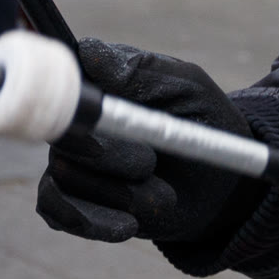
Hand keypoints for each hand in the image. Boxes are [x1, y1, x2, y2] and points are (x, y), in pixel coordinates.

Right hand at [37, 40, 260, 246]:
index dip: (71, 97)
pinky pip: (56, 210)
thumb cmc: (206, 123)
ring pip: (63, 174)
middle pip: (60, 132)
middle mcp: (77, 119)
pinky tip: (128, 225)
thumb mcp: (188, 88)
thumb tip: (88, 53)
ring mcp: (71, 160)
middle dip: (107, 154)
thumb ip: (142, 70)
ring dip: (118, 191)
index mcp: (101, 81)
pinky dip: (93, 220)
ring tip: (163, 196)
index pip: (61, 79)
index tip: (96, 114)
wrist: (223, 186)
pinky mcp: (72, 200)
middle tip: (150, 163)